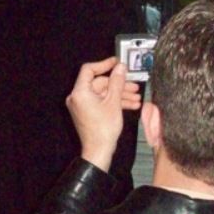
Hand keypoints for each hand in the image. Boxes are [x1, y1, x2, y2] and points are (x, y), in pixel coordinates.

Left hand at [65, 57, 140, 171]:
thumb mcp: (114, 102)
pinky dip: (114, 102)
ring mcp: (82, 105)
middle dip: (118, 84)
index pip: (89, 70)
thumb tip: (121, 68)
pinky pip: (101, 101)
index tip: (116, 62)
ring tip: (136, 96)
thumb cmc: (103, 130)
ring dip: (119, 94)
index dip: (104, 64)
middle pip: (100, 83)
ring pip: (103, 93)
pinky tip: (130, 104)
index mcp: (80, 92)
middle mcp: (78, 97)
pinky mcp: (87, 112)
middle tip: (133, 84)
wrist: (99, 151)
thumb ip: (117, 82)